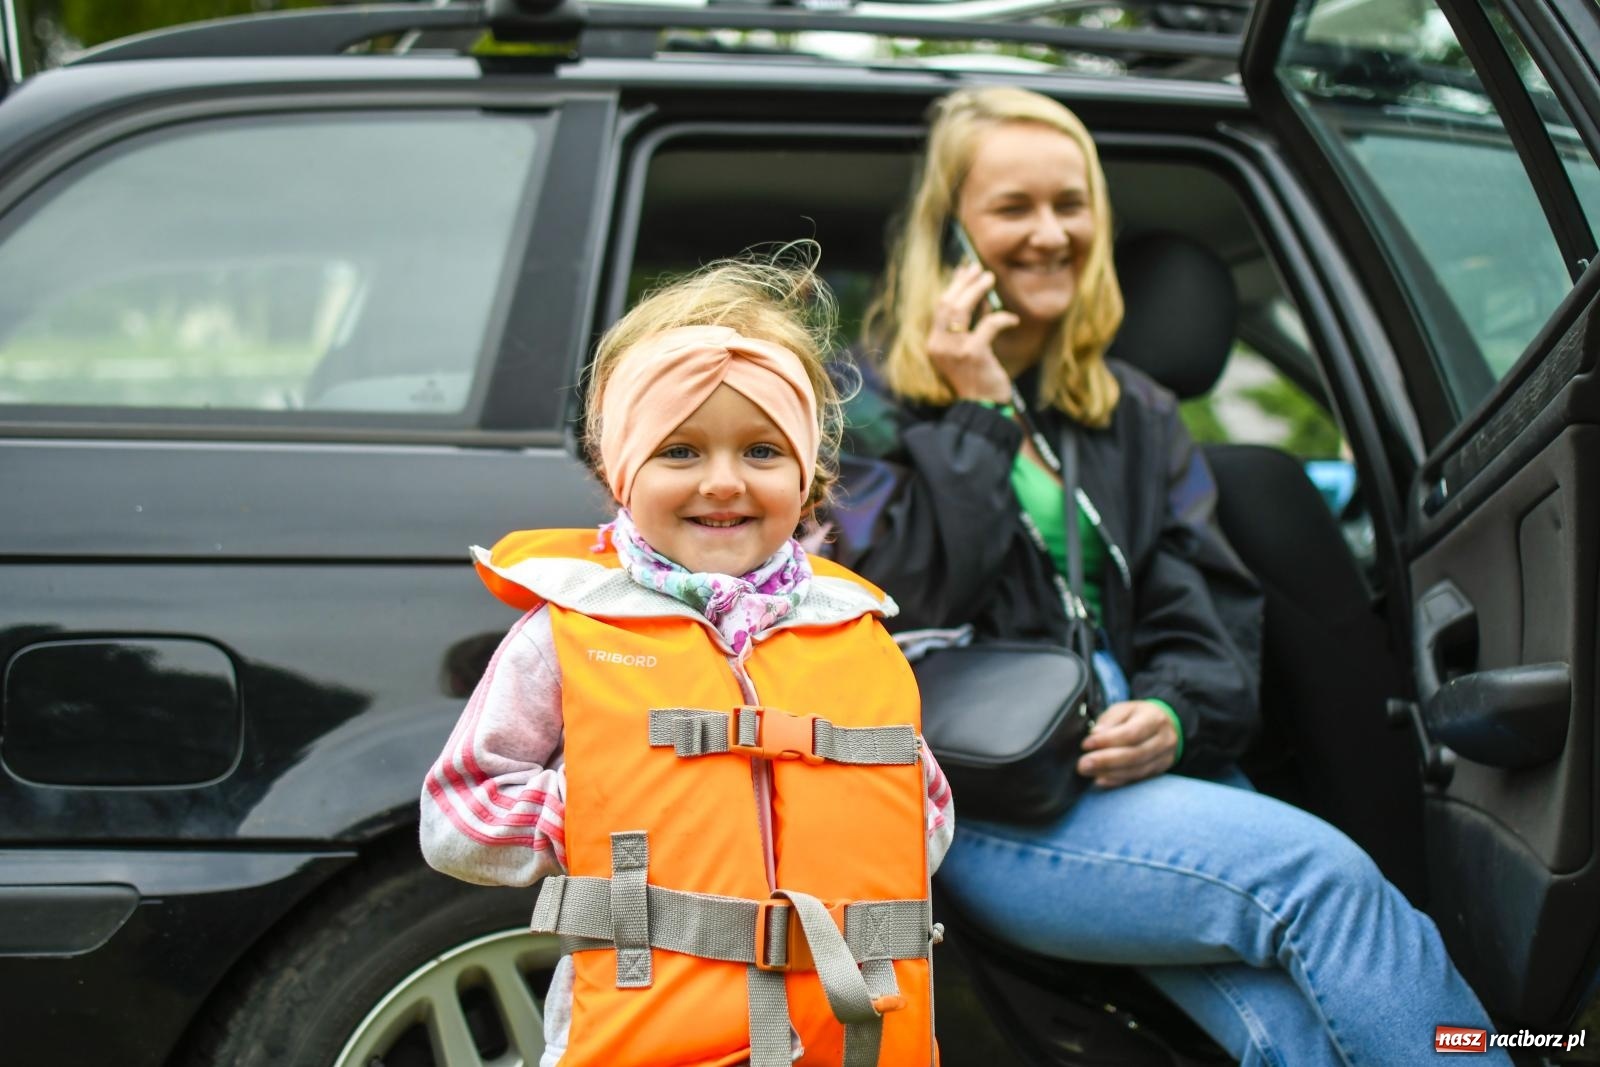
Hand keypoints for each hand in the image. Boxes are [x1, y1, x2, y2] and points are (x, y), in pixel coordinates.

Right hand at [926, 262, 1019, 403]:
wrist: (983, 408)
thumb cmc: (979, 379)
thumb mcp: (970, 349)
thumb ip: (972, 325)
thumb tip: (981, 298)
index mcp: (935, 344)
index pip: (940, 307)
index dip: (953, 286)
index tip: (965, 271)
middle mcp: (939, 345)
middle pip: (947, 303)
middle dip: (964, 283)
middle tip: (980, 270)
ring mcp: (954, 349)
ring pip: (961, 308)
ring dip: (977, 290)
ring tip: (990, 278)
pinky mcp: (973, 353)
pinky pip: (988, 324)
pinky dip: (1001, 318)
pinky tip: (1013, 319)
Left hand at [1077, 700, 1177, 787]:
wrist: (1166, 725)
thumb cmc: (1139, 716)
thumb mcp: (1124, 709)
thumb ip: (1110, 720)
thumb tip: (1096, 734)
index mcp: (1154, 719)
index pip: (1132, 733)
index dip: (1108, 741)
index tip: (1086, 744)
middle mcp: (1163, 740)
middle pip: (1135, 755)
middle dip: (1106, 761)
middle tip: (1083, 764)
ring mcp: (1164, 758)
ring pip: (1136, 770)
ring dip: (1109, 773)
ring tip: (1089, 772)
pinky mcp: (1159, 771)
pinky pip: (1137, 779)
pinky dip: (1117, 781)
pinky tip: (1101, 780)